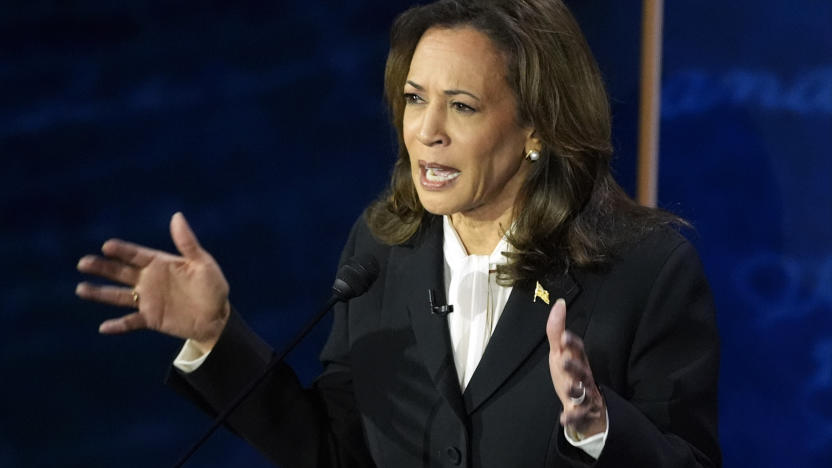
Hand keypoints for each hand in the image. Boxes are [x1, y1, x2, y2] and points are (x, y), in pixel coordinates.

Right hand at [76, 212, 229, 351]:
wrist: (217, 317)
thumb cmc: (213, 287)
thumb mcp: (203, 264)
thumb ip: (188, 243)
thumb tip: (177, 216)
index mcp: (161, 263)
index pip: (136, 254)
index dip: (122, 251)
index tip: (106, 246)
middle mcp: (149, 280)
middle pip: (121, 272)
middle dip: (102, 267)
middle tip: (83, 263)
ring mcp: (148, 299)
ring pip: (118, 295)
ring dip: (100, 293)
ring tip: (81, 289)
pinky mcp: (151, 318)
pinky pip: (131, 322)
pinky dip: (118, 325)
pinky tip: (103, 328)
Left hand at [546, 298, 606, 438]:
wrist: (585, 407)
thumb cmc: (571, 375)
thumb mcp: (561, 353)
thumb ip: (557, 330)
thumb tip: (559, 303)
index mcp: (579, 361)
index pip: (578, 350)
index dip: (573, 343)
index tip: (564, 336)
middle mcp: (583, 376)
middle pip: (581, 370)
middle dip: (574, 365)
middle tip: (563, 360)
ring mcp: (584, 395)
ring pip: (582, 392)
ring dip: (575, 389)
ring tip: (568, 387)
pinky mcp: (580, 412)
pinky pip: (578, 415)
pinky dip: (572, 418)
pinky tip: (564, 418)